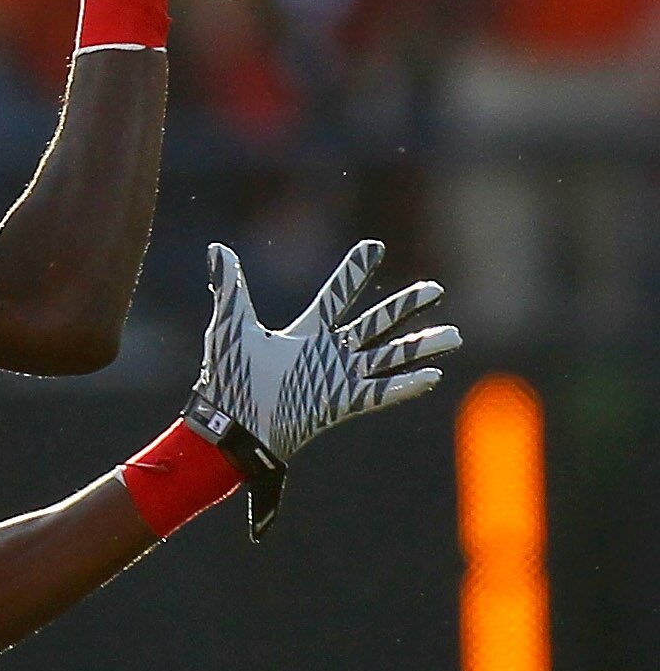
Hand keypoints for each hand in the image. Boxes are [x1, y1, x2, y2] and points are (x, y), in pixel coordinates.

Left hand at [185, 239, 460, 538]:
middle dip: (405, 307)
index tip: (374, 246)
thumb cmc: (228, 379)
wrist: (229, 424)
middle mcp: (328, 353)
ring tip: (453, 335)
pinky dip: (406, 386)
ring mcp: (339, 378)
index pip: (337, 296)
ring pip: (389, 357)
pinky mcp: (341, 404)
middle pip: (376, 324)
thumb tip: (217, 249)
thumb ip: (230, 288)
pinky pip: (381, 394)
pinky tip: (433, 376)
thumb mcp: (231, 326)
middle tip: (435, 288)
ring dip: (421, 346)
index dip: (354, 271)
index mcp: (306, 332)